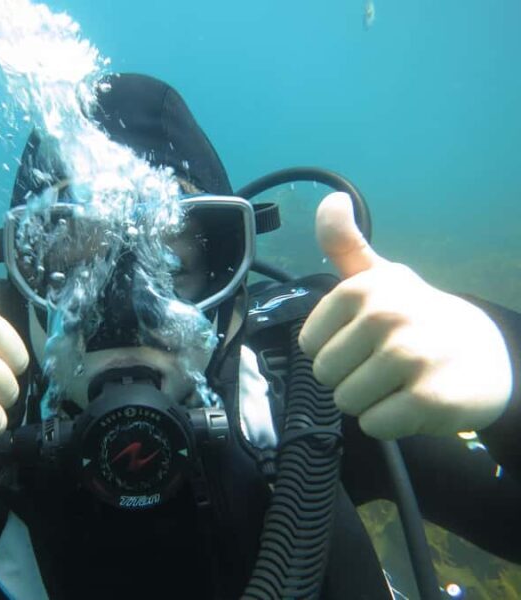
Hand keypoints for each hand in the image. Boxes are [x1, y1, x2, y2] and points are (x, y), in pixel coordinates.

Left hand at [298, 192, 511, 439]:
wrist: (486, 355)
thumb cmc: (417, 317)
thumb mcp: (381, 277)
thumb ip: (346, 244)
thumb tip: (330, 199)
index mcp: (365, 288)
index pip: (309, 343)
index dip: (332, 349)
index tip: (363, 341)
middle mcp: (387, 315)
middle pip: (325, 374)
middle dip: (349, 378)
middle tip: (383, 366)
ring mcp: (411, 355)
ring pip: (346, 401)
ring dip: (369, 401)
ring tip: (397, 383)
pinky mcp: (429, 398)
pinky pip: (374, 424)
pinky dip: (389, 423)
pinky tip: (412, 403)